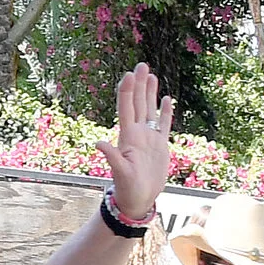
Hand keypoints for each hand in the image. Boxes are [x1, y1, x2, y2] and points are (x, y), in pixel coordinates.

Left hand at [98, 64, 174, 220]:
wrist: (138, 200)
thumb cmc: (127, 189)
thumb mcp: (120, 173)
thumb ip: (111, 157)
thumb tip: (97, 143)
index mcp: (128, 138)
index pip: (127, 109)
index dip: (127, 92)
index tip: (129, 74)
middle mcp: (137, 134)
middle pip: (138, 104)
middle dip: (139, 85)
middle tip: (141, 64)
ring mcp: (149, 138)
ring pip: (150, 110)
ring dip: (150, 93)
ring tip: (150, 74)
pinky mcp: (160, 145)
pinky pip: (164, 124)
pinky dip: (166, 111)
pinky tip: (166, 98)